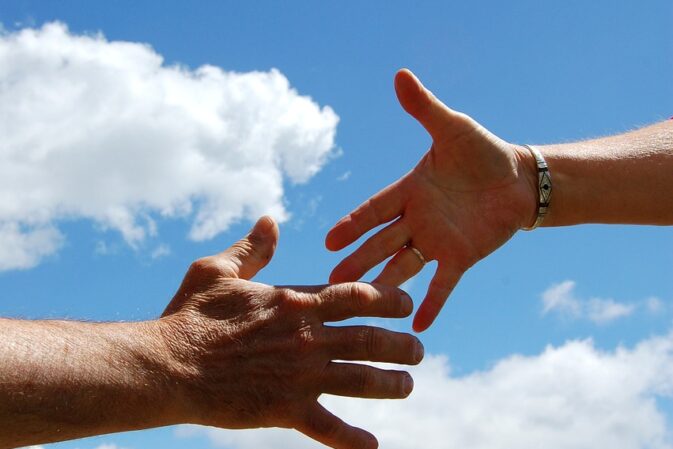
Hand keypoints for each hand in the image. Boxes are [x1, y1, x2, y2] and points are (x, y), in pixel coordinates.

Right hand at [159, 216, 422, 448]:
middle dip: (401, 344)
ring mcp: (299, 375)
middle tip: (418, 350)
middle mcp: (306, 338)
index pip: (356, 297)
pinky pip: (328, 427)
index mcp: (294, 303)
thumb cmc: (188, 316)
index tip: (406, 304)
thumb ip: (251, 248)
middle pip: (369, 339)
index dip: (388, 300)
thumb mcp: (217, 270)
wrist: (167, 366)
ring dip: (390, 383)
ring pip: (360, 380)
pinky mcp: (285, 409)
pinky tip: (373, 445)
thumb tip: (270, 221)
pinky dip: (352, 439)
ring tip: (408, 385)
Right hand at [325, 69, 537, 331]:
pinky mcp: (460, 256)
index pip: (374, 209)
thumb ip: (425, 109)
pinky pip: (443, 282)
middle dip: (357, 261)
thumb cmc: (483, 152)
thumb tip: (400, 74)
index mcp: (409, 190)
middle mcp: (416, 219)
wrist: (520, 179)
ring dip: (383, 285)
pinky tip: (418, 325)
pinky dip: (432, 302)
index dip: (353, 224)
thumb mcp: (453, 127)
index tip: (329, 240)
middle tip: (331, 282)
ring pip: (403, 266)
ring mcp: (436, 241)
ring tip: (362, 306)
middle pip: (380, 243)